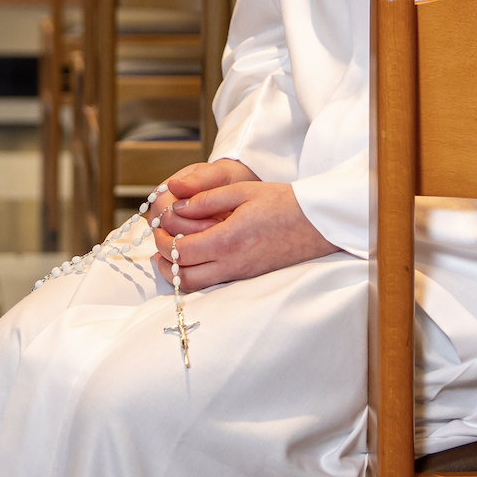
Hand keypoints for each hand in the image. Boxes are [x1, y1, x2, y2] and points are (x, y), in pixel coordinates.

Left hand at [146, 163, 338, 291]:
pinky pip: (213, 283)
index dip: (162, 241)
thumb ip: (206, 200)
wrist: (317, 222)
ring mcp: (241, 273)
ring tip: (169, 252)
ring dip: (177, 273)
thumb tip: (177, 209)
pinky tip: (193, 256)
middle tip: (158, 241)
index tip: (158, 226)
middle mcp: (234, 262)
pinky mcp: (248, 276)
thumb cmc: (283, 203)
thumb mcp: (243, 190)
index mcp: (230, 239)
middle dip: (163, 260)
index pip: (181, 252)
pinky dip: (195, 274)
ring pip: (197, 285)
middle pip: (184, 276)